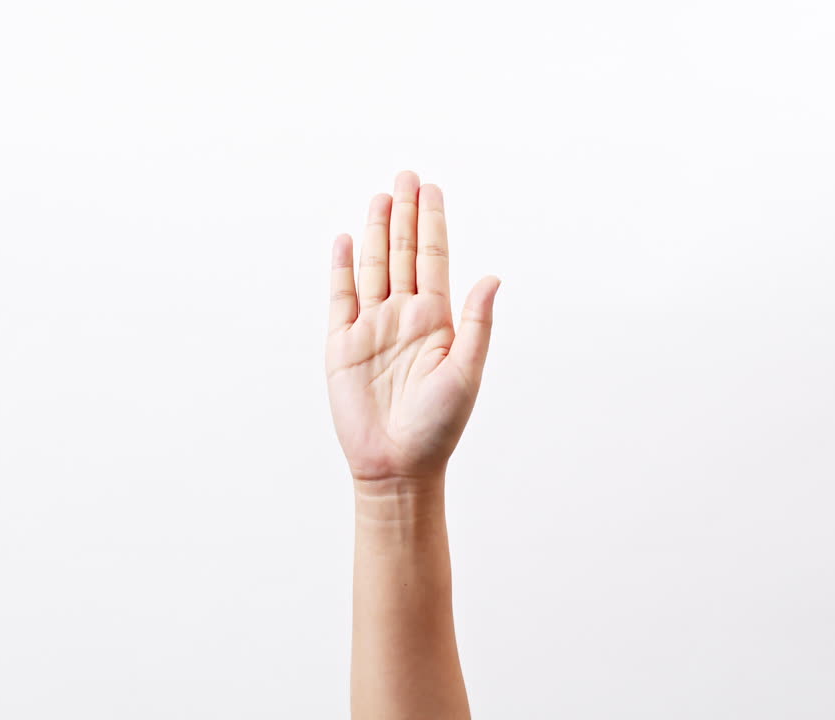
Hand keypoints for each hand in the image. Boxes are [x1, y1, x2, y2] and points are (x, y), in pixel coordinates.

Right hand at [326, 171, 499, 485]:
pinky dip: (343, 268)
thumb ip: (477, 323)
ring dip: (377, 232)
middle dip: (405, 215)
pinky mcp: (342, 344)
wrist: (396, 465)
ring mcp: (372, 328)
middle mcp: (404, 317)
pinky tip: (348, 240)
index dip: (432, 224)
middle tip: (407, 175)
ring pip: (374, 268)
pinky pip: (341, 297)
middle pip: (403, 254)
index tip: (432, 190)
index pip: (433, 259)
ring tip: (380, 197)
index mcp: (436, 321)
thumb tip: (493, 277)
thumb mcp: (466, 373)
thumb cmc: (439, 427)